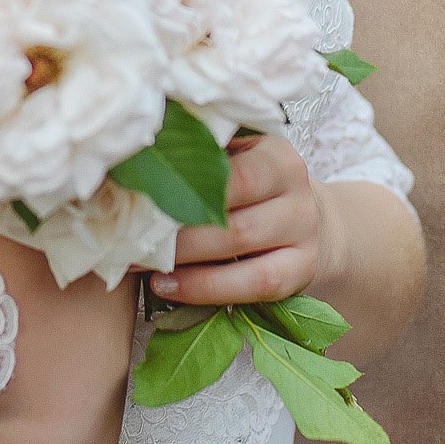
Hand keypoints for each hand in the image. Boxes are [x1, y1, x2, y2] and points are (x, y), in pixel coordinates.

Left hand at [144, 134, 340, 307]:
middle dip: (176, 229)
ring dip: (185, 260)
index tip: (140, 198)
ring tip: (141, 263)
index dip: (184, 188)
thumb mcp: (238, 159)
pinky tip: (169, 287)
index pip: (232, 173)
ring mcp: (304, 234)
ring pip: (240, 245)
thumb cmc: (255, 188)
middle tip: (131, 237)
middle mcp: (297, 192)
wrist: (313, 221)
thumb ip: (200, 156)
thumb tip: (137, 160)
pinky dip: (207, 288)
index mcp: (276, 155)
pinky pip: (255, 284)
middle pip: (232, 212)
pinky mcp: (302, 271)